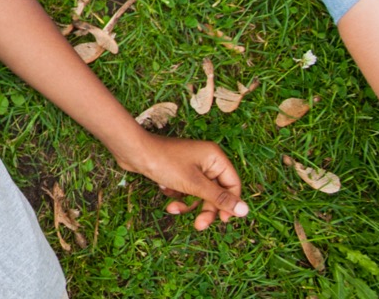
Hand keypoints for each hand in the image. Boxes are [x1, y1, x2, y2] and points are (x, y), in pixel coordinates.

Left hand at [115, 130, 246, 230]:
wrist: (133, 152)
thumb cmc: (165, 163)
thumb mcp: (194, 185)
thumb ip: (220, 198)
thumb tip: (245, 211)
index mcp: (215, 158)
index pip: (233, 184)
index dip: (230, 203)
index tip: (222, 220)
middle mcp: (206, 160)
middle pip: (215, 191)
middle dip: (205, 208)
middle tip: (198, 225)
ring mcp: (191, 165)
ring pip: (199, 192)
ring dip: (188, 203)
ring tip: (173, 209)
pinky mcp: (178, 170)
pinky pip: (185, 189)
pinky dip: (177, 195)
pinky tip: (165, 192)